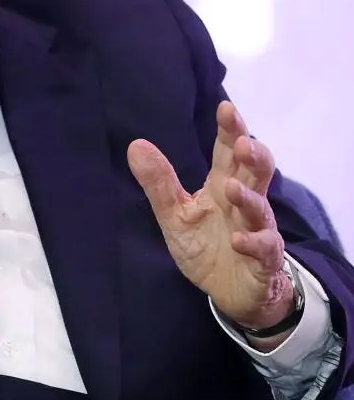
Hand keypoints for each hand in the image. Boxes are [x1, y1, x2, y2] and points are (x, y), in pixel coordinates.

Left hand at [127, 101, 293, 334]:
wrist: (228, 291)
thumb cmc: (205, 245)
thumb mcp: (174, 214)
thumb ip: (159, 182)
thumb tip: (135, 144)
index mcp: (222, 186)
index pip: (229, 152)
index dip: (231, 130)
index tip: (225, 107)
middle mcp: (244, 203)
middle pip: (256, 171)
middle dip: (254, 155)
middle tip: (242, 143)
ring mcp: (257, 229)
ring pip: (261, 208)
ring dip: (249, 197)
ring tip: (231, 188)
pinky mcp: (263, 259)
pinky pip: (264, 248)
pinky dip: (253, 242)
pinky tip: (239, 239)